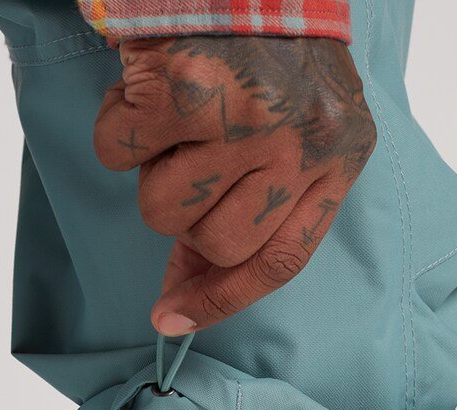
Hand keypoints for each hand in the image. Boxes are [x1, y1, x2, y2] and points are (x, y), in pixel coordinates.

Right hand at [94, 36, 376, 334]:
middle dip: (184, 211)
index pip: (279, 260)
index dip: (220, 299)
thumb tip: (175, 307)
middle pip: (212, 242)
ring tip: (175, 115)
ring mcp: (244, 114)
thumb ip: (251, 212)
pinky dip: (118, 127)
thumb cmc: (266, 44)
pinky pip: (119, 151)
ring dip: (151, 167)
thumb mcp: (293, 129)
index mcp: (339, 155)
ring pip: (160, 207)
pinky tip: (145, 89)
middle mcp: (300, 140)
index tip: (172, 319)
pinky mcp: (184, 86)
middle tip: (190, 155)